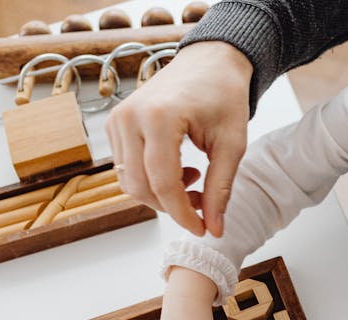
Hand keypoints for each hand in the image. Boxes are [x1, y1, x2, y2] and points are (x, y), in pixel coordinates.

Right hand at [106, 41, 252, 237]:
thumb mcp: (232, 144)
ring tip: (194, 180)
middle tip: (203, 203)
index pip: (163, 183)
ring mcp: (118, 119)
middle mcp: (130, 117)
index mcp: (159, 117)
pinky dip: (150, 180)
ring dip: (161, 195)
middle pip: (140, 187)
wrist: (209, 62)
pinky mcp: (115, 123)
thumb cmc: (223, 95)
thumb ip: (221, 188)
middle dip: (171, 207)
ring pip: (129, 182)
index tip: (201, 229)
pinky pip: (125, 168)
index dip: (183, 214)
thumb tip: (214, 228)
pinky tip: (178, 169)